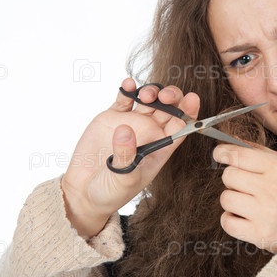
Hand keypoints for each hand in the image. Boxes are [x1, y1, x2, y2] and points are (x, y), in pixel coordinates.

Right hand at [61, 78, 199, 237]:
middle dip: (171, 97)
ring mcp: (132, 123)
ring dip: (151, 92)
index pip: (181, 126)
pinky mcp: (112, 117)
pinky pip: (124, 99)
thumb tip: (125, 131)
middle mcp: (150, 133)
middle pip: (168, 108)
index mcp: (161, 148)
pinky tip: (129, 84)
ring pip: (149, 100)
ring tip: (144, 96)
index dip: (189, 111)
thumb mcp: (123, 179)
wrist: (84, 192)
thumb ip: (126, 155)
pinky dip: (128, 89)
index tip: (191, 98)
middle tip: (164, 96)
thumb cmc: (111, 191)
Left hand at [212, 143, 276, 252]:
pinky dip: (230, 219)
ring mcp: (265, 213)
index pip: (239, 155)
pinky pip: (226, 222)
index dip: (223, 153)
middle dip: (233, 179)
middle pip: (228, 176)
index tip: (219, 154)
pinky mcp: (259, 233)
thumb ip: (257, 151)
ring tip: (246, 201)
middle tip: (245, 185)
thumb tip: (230, 141)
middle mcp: (271, 189)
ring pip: (225, 198)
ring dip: (232, 199)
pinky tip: (243, 216)